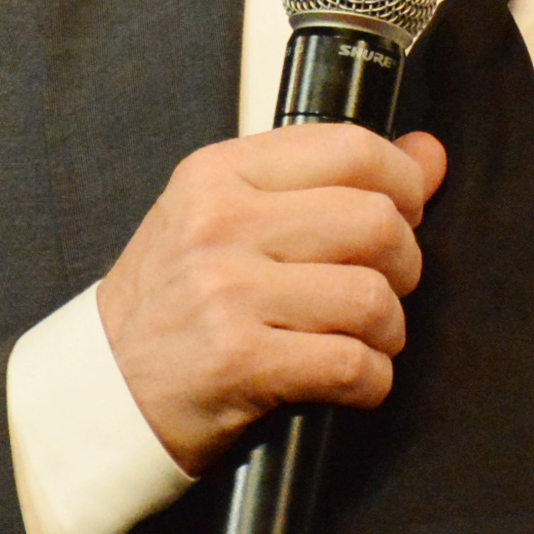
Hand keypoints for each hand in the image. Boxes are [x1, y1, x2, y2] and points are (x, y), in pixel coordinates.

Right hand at [93, 123, 446, 475]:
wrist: (103, 385)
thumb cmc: (174, 296)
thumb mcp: (231, 214)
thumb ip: (329, 179)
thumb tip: (430, 152)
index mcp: (220, 172)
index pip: (351, 148)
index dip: (403, 182)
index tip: (404, 210)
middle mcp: (222, 223)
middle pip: (375, 223)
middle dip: (405, 263)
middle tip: (384, 286)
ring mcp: (228, 293)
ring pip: (373, 298)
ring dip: (388, 331)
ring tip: (364, 338)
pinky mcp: (239, 362)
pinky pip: (353, 366)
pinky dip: (371, 381)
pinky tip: (351, 380)